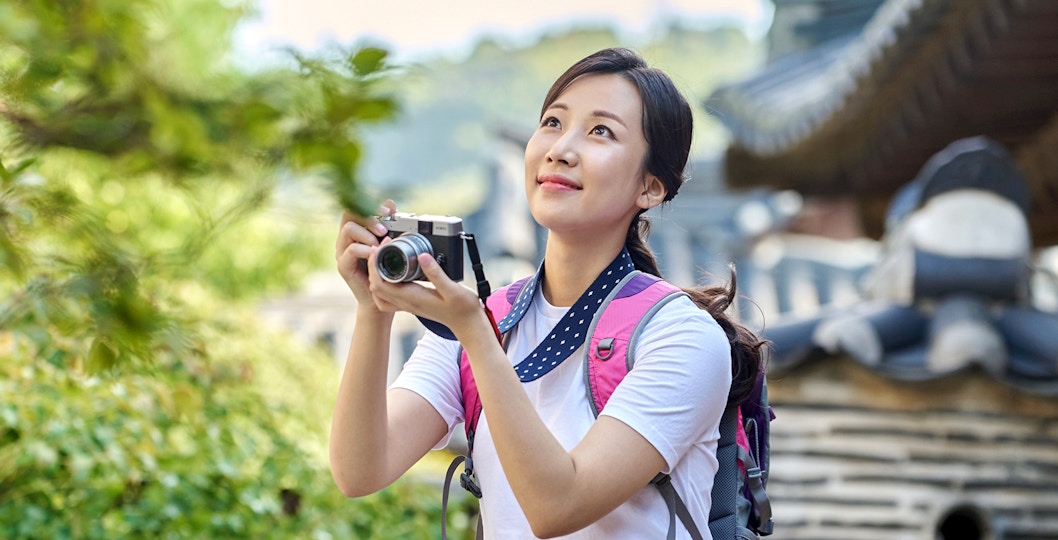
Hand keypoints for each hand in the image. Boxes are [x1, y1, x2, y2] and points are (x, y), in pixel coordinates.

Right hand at [335, 200, 395, 307]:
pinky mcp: (343, 266)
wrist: (380, 297)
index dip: (371, 206)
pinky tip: (375, 254)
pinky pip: (351, 250)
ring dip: (367, 234)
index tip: (389, 211)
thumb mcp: (389, 242)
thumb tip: (390, 202)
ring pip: (349, 229)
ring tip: (379, 245)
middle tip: (384, 230)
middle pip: (350, 214)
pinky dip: (365, 249)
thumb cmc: (385, 268)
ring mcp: (342, 252)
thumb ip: (388, 224)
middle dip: (369, 218)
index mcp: (355, 231)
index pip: (356, 208)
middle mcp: (345, 238)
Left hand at [366, 247, 487, 339]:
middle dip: (373, 266)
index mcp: (412, 298)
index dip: (374, 264)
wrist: (467, 324)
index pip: (380, 283)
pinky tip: (392, 272)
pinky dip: (383, 284)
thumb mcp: (452, 288)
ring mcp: (408, 305)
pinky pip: (388, 296)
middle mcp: (406, 303)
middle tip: (382, 247)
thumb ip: (436, 273)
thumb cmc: (462, 308)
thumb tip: (421, 256)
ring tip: (383, 257)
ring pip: (379, 293)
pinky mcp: (412, 303)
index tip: (380, 247)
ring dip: (376, 275)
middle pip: (375, 287)